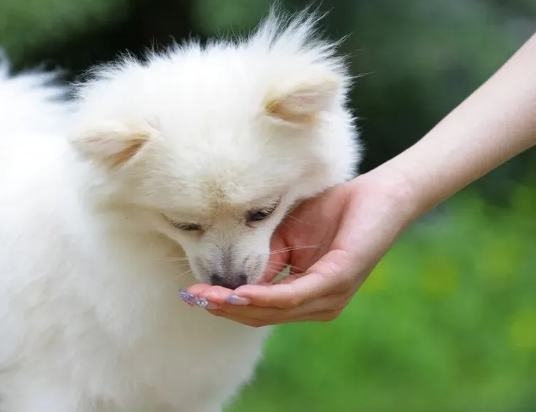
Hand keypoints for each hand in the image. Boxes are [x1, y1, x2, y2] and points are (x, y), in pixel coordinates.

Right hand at [187, 168, 414, 326]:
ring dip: (239, 306)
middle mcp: (316, 303)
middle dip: (225, 308)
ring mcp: (329, 297)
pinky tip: (241, 292)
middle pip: (262, 316)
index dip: (226, 302)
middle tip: (193, 297)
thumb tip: (234, 273)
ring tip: (209, 297)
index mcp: (305, 293)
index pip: (260, 307)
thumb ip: (264, 254)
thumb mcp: (287, 234)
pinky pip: (296, 295)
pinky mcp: (338, 280)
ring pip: (275, 311)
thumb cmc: (334, 210)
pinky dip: (266, 296)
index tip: (195, 292)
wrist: (377, 193)